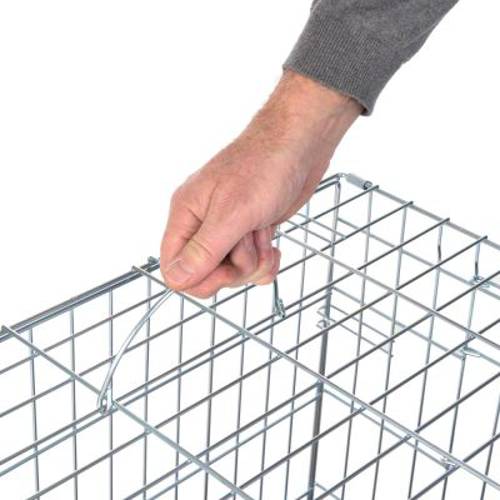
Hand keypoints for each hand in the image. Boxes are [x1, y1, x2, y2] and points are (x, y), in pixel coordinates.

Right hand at [160, 70, 360, 297]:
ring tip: (263, 232)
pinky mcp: (250, 232)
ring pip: (233, 272)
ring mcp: (228, 229)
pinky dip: (265, 261)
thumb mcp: (233, 212)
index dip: (200, 279)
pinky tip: (273, 245)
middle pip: (207, 274)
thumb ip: (205, 249)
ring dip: (254, 262)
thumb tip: (176, 279)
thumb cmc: (264, 166)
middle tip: (250, 243)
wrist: (300, 145)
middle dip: (235, 269)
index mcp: (186, 215)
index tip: (226, 270)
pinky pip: (252, 265)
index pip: (174, 267)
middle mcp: (203, 224)